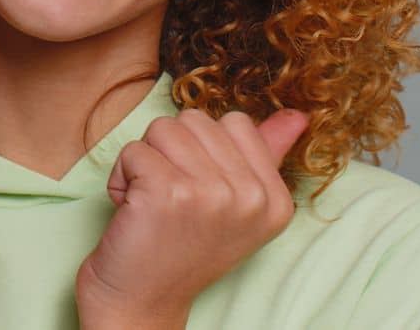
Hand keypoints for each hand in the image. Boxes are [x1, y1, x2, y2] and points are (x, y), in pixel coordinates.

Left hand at [74, 107, 310, 326]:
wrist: (141, 303)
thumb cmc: (182, 250)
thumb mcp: (236, 208)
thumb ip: (265, 157)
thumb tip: (298, 116)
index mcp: (275, 199)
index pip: (237, 123)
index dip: (204, 150)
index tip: (199, 193)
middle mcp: (251, 197)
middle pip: (196, 121)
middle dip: (172, 152)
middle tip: (170, 201)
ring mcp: (212, 193)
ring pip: (163, 128)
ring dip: (145, 162)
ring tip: (150, 201)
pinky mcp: (167, 191)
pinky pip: (133, 150)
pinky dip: (121, 177)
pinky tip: (131, 209)